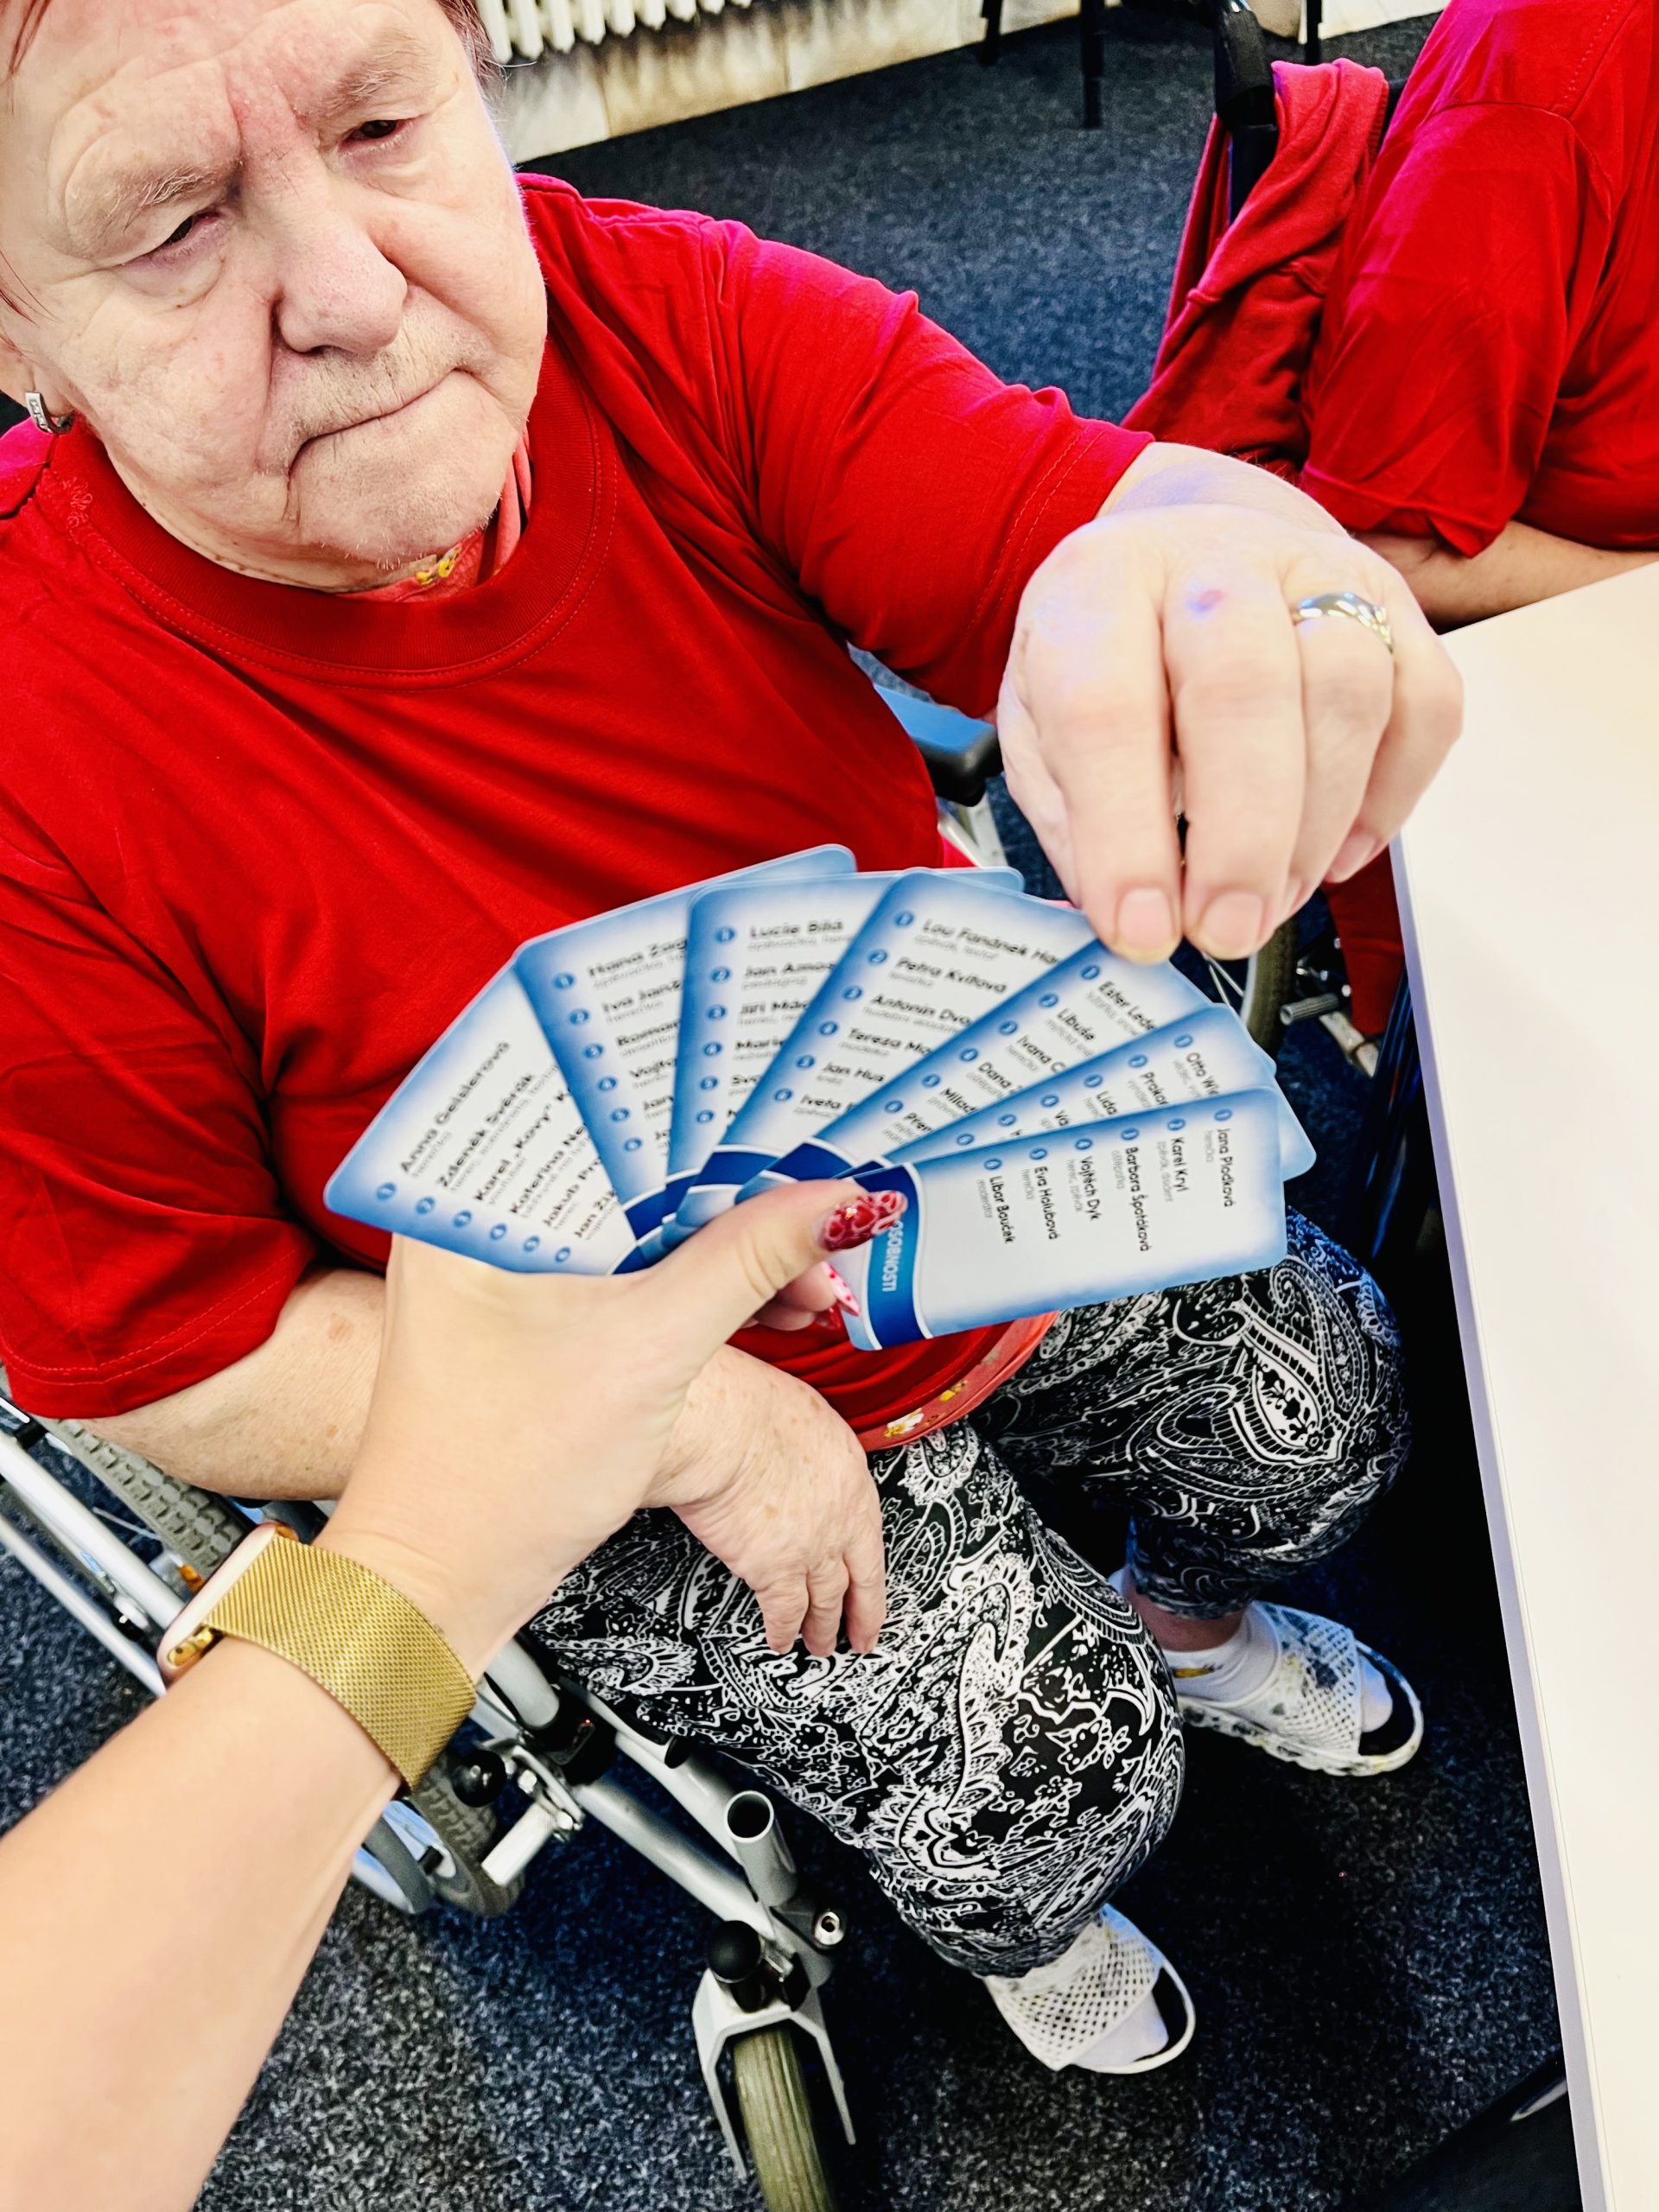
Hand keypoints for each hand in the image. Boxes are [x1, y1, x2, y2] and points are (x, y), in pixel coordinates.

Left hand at [320, 1179, 886, 1674]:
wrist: (442, 1578)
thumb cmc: (504, 1475)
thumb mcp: (650, 1352)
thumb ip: (749, 1265)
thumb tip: (838, 1204)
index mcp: (472, 1196)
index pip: (617, 1119)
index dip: (721, 1131)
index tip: (802, 1143)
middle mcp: (476, 1213)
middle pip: (638, 1172)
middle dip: (738, 1199)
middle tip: (820, 1217)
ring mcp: (500, 1262)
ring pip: (643, 1223)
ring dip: (727, 1248)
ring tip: (806, 1273)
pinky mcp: (527, 1305)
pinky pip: (629, 1267)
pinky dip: (694, 1283)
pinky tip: (764, 1301)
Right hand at [651, 1347, 885, 1657]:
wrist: (720, 1426)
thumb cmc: (747, 1404)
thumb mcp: (801, 1411)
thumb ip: (807, 1443)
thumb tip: (794, 1450)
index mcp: (850, 1475)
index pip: (871, 1531)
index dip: (872, 1566)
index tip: (873, 1583)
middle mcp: (840, 1517)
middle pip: (859, 1577)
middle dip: (863, 1613)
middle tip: (865, 1635)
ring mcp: (810, 1548)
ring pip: (825, 1601)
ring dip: (824, 1628)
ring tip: (822, 1645)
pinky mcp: (773, 1569)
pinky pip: (783, 1611)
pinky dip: (782, 1630)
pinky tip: (780, 1640)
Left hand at [996, 442, 1462, 961]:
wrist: (1187, 545)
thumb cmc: (1108, 650)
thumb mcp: (1038, 722)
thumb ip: (1072, 814)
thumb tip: (1127, 914)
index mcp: (1100, 585)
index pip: (1107, 708)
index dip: (1125, 834)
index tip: (1142, 929)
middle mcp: (1212, 564)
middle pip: (1244, 688)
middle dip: (1241, 837)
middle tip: (1226, 929)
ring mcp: (1317, 574)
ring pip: (1348, 693)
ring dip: (1316, 824)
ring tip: (1273, 898)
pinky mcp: (1395, 605)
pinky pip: (1425, 705)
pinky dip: (1390, 800)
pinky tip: (1335, 852)